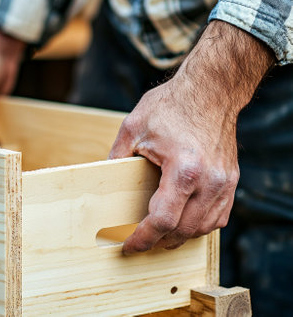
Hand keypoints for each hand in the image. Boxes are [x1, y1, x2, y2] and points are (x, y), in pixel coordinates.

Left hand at [109, 21, 273, 254]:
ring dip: (179, 236)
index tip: (127, 245)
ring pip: (203, 228)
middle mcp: (209, 182)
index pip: (162, 221)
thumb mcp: (133, 127)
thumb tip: (105, 180)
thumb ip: (116, 157)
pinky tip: (183, 220)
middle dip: (158, 241)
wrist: (211, 90)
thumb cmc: (172, 105)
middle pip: (183, 231)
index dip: (142, 239)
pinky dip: (198, 225)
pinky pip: (218, 217)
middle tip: (138, 241)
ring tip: (158, 234)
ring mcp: (224, 183)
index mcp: (183, 170)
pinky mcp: (230, 180)